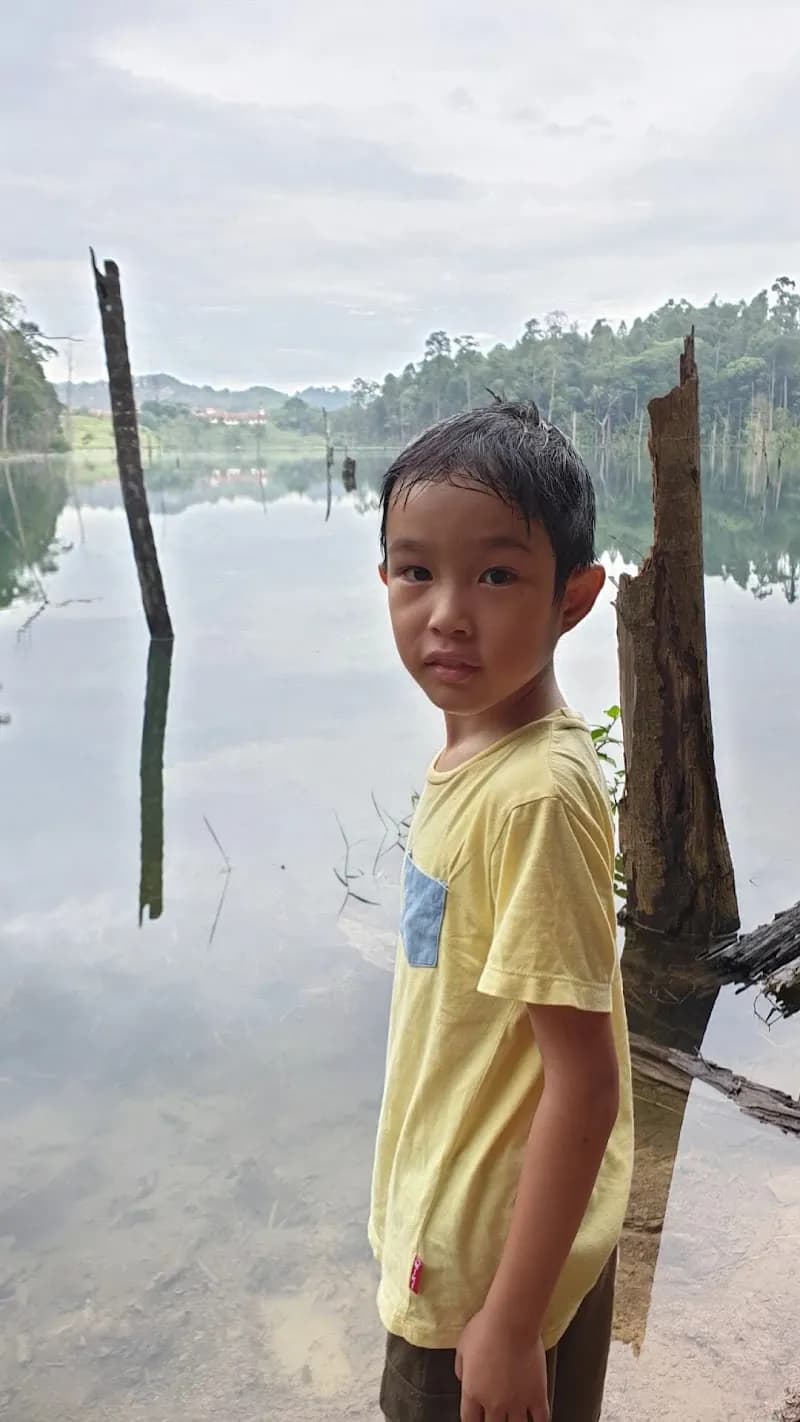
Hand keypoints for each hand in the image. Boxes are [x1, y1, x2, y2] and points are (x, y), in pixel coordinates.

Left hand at [455, 1307, 548, 1421]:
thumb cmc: (485, 1328)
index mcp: (472, 1392)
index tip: (477, 1418)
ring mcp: (517, 1402)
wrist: (511, 1322)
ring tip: (515, 1418)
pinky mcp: (537, 1396)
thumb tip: (463, 1377)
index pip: (469, 1420)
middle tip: (496, 1416)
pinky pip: (541, 1420)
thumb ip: (461, 1367)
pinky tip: (536, 1418)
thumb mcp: (462, 1346)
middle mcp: (494, 1403)